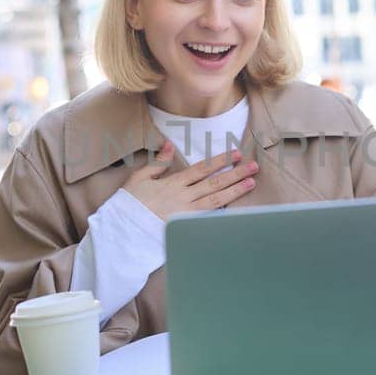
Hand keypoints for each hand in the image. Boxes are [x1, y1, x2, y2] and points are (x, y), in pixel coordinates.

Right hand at [122, 141, 258, 220]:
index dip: (220, 161)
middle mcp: (183, 197)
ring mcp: (186, 214)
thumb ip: (158, 162)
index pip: (202, 169)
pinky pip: (208, 218)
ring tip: (251, 182)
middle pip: (214, 183)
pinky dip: (223, 212)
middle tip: (253, 166)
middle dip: (235, 173)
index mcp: (172, 183)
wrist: (122, 231)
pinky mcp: (185, 227)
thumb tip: (169, 144)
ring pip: (215, 200)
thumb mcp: (140, 178)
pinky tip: (237, 207)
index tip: (235, 153)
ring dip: (235, 191)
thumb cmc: (129, 204)